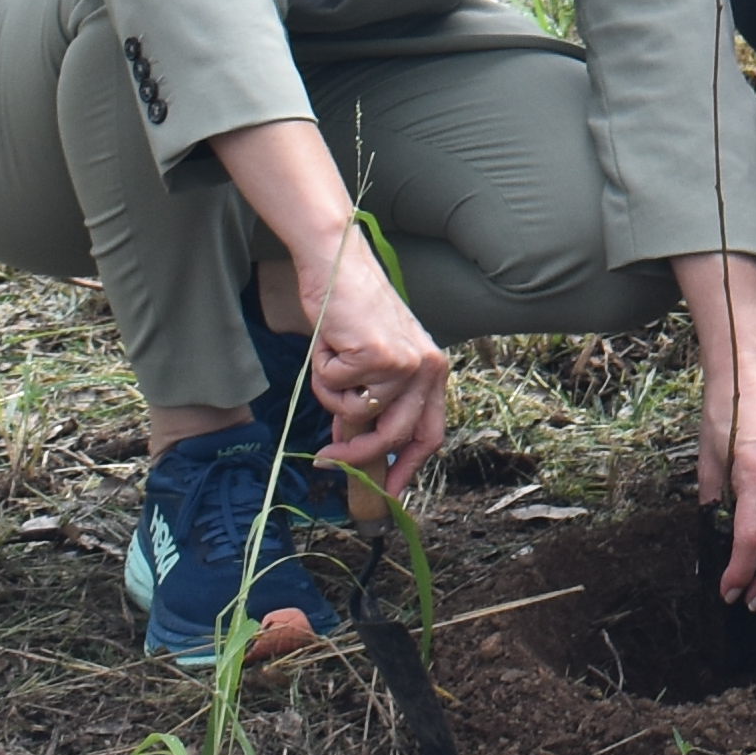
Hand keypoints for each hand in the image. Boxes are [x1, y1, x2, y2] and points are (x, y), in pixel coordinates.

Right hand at [296, 241, 454, 496]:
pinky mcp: (377, 356)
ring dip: (331, 395)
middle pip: (395, 435)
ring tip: (329, 362)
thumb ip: (374, 401)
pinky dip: (323, 372)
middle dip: (358, 454)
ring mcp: (404, 363)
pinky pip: (336, 389)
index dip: (409, 467)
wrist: (337, 262)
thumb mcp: (373, 361)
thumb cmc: (351, 310)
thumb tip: (356, 445)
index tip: (390, 492)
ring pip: (357, 412)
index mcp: (432, 370)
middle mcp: (427, 368)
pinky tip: (330, 342)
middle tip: (327, 459)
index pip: (430, 433)